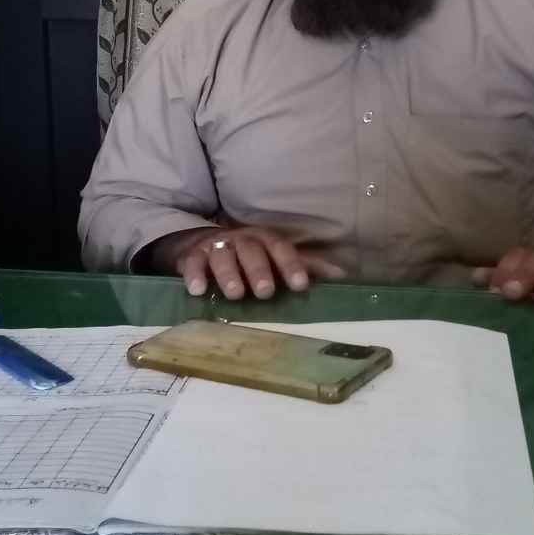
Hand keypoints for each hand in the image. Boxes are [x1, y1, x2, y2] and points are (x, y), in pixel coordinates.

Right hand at [148, 226, 346, 299]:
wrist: (204, 245)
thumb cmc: (249, 256)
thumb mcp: (276, 258)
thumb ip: (306, 266)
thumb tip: (342, 276)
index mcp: (265, 240)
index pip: (281, 248)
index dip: (291, 264)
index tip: (301, 285)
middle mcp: (242, 240)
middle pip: (252, 250)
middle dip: (259, 270)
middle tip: (266, 292)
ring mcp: (216, 246)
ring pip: (223, 255)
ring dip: (229, 274)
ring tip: (235, 294)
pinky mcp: (192, 256)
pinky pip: (191, 263)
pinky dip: (193, 275)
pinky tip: (198, 291)